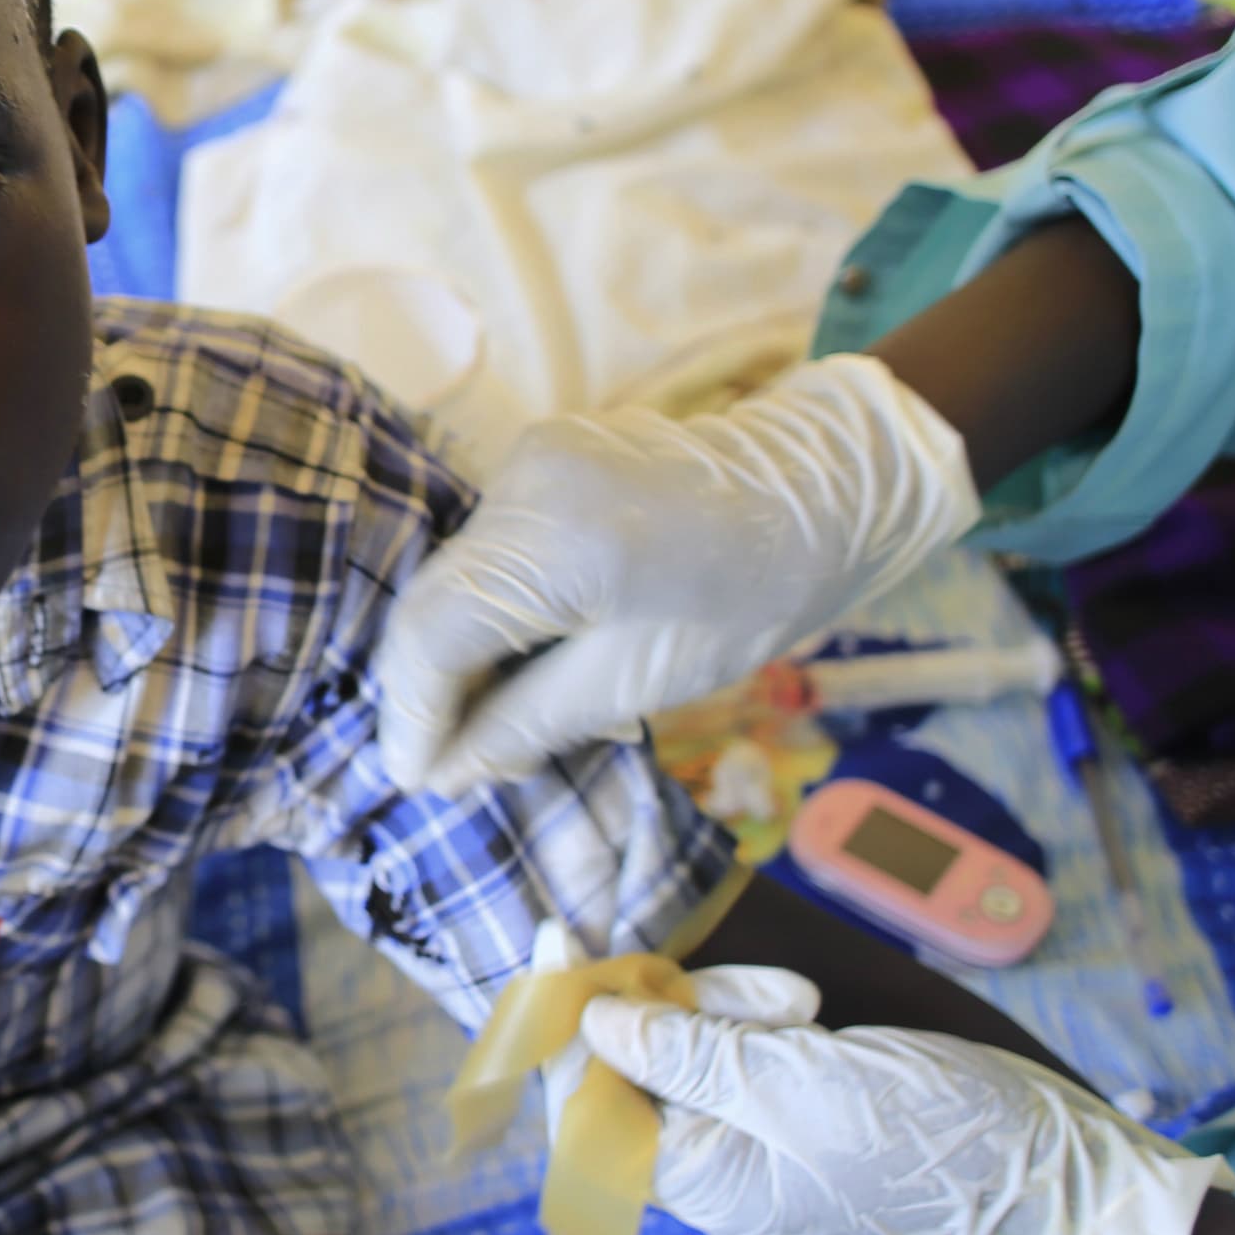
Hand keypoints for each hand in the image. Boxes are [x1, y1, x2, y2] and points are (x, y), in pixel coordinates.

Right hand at [372, 353, 976, 791]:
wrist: (822, 485)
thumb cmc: (755, 596)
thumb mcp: (644, 681)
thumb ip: (530, 723)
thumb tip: (442, 772)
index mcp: (560, 542)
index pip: (433, 635)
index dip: (412, 715)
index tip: (413, 780)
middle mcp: (525, 484)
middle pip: (432, 601)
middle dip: (426, 690)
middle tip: (443, 762)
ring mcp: (528, 458)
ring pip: (453, 575)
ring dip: (455, 651)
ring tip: (481, 719)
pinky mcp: (538, 454)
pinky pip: (485, 546)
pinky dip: (487, 607)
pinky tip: (512, 656)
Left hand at [579, 982, 1230, 1234]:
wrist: (1039, 1154)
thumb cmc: (927, 1136)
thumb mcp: (797, 1086)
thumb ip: (688, 1056)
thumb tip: (592, 1026)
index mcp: (701, 1186)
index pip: (585, 1109)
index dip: (565, 1031)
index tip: (559, 944)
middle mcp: (712, 1163)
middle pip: (634, 1062)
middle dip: (684, 1008)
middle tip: (771, 998)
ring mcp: (750, 1127)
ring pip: (686, 1035)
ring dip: (732, 1001)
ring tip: (805, 1001)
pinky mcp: (785, 1091)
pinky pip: (733, 1037)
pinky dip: (760, 1010)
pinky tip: (810, 1005)